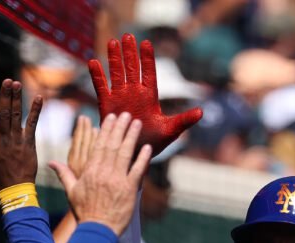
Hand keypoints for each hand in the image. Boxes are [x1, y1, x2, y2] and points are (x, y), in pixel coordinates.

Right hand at [0, 80, 42, 191]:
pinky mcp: (29, 143)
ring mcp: (17, 140)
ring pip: (17, 116)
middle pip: (4, 113)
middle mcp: (3, 138)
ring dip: (18, 99)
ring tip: (17, 84)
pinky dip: (36, 111)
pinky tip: (40, 98)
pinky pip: (32, 124)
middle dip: (6, 96)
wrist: (14, 189)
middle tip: (7, 81)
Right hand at [49, 112, 152, 235]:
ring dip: (132, 137)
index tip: (111, 118)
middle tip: (127, 114)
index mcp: (90, 170)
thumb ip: (64, 174)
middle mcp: (104, 172)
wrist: (97, 229)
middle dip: (120, 127)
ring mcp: (118, 180)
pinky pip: (138, 170)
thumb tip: (51, 162)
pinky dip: (142, 158)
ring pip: (126, 153)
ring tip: (137, 123)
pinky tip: (147, 147)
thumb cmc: (84, 212)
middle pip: (113, 145)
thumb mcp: (71, 192)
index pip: (99, 145)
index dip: (106, 130)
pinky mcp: (130, 189)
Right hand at [89, 34, 201, 156]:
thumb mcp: (171, 130)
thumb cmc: (154, 143)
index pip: (149, 73)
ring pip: (117, 73)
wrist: (135, 154)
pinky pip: (101, 87)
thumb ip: (184, 120)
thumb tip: (201, 112)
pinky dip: (97, 76)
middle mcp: (134, 93)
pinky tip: (93, 62)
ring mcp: (120, 97)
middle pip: (132, 69)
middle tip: (128, 36)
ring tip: (112, 42)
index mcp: (150, 97)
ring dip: (114, 59)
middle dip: (130, 53)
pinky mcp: (107, 105)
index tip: (146, 43)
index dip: (147, 59)